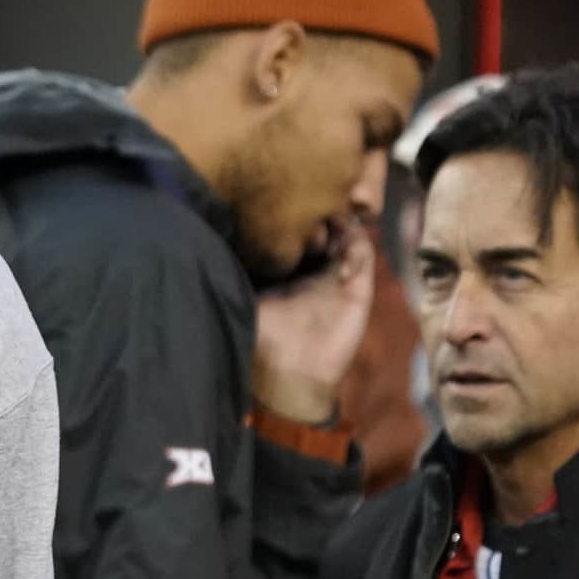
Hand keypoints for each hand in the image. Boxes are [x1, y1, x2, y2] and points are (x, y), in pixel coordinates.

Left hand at [253, 218, 376, 422]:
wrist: (290, 374)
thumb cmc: (266, 338)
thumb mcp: (248, 297)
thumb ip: (241, 270)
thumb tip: (214, 240)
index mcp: (293, 268)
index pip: (302, 230)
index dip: (299, 214)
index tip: (287, 203)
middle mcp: (319, 268)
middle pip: (329, 226)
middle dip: (323, 211)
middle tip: (313, 207)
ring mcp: (341, 277)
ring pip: (350, 236)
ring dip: (343, 225)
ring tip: (330, 225)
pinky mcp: (359, 292)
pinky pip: (364, 260)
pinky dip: (357, 251)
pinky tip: (341, 259)